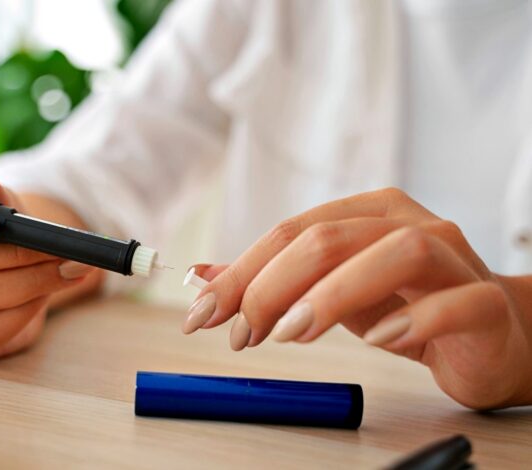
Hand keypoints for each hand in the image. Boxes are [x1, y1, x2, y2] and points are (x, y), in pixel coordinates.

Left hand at [183, 188, 531, 408]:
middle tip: (244, 333)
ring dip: (332, 294)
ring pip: (396, 252)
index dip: (241, 272)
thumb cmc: (404, 305)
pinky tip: (378, 341)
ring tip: (292, 333)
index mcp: (367, 214)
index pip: (291, 231)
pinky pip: (454, 302)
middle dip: (272, 285)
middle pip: (331, 237)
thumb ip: (269, 282)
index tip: (203, 314)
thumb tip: (201, 276)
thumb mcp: (328, 290)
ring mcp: (453, 259)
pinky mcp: (485, 303)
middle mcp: (410, 224)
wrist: (489, 334)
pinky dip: (412, 319)